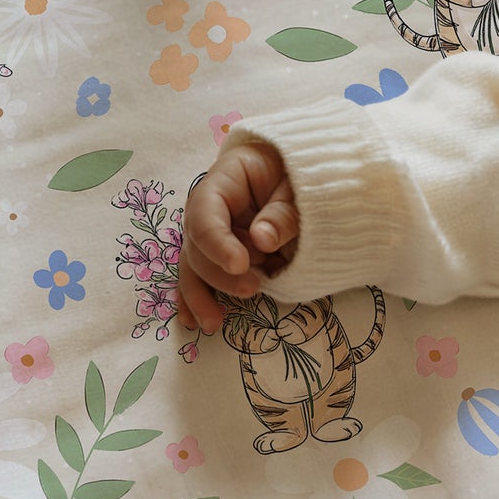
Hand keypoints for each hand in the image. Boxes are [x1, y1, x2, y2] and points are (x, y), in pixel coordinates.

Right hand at [178, 139, 298, 336]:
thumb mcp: (298, 187)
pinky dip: (200, 299)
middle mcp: (209, 210)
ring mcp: (213, 235)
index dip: (218, 241)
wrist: (303, 177)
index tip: (240, 264)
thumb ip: (283, 213)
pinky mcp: (221, 256)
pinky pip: (203, 278)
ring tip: (213, 323)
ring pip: (194, 267)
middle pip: (197, 245)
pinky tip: (195, 321)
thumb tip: (262, 240)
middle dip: (220, 273)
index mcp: (223, 182)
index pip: (206, 212)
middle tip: (253, 288)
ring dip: (202, 296)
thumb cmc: (300, 175)